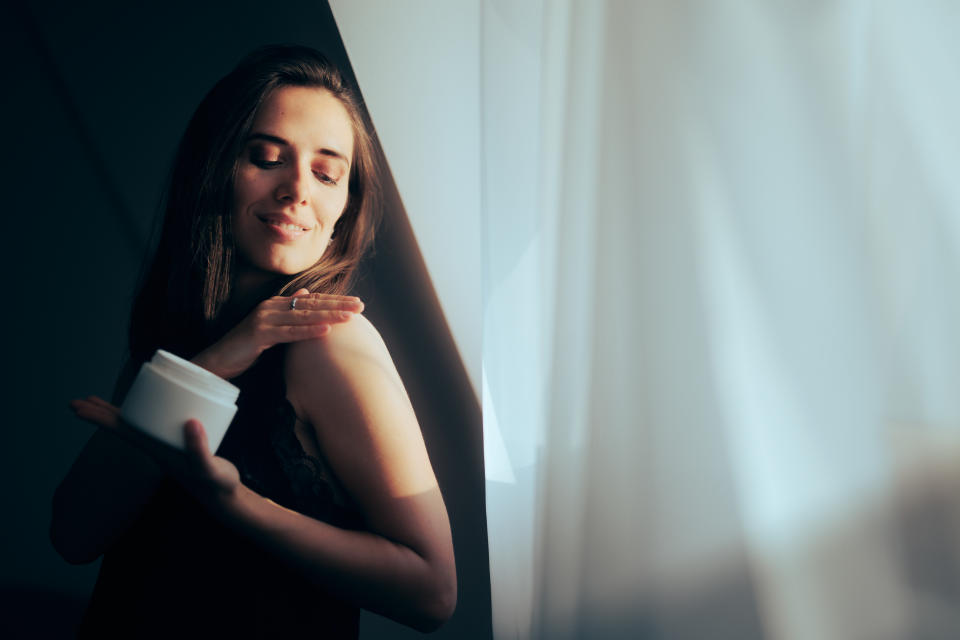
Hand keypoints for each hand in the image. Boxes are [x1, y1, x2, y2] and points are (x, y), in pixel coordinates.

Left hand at [70, 396, 240, 512]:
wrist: (223, 497)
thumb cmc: (216, 484)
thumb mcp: (209, 469)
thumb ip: (200, 449)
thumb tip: (190, 422)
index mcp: (156, 450)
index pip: (121, 430)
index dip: (99, 417)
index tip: (78, 406)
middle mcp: (155, 447)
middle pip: (121, 427)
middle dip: (99, 414)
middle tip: (78, 400)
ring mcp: (164, 445)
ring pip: (133, 425)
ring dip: (115, 414)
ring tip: (98, 402)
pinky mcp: (175, 442)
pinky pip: (151, 423)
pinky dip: (142, 412)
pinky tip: (144, 406)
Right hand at [192, 288, 362, 378]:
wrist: (219, 359)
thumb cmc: (246, 345)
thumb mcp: (271, 325)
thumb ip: (289, 309)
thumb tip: (306, 292)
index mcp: (277, 304)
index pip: (311, 300)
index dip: (334, 300)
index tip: (356, 302)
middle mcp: (272, 307)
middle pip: (311, 304)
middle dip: (338, 305)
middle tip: (360, 306)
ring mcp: (265, 319)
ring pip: (303, 316)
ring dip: (328, 316)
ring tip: (349, 317)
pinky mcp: (260, 334)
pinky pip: (289, 333)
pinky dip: (308, 332)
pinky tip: (325, 331)